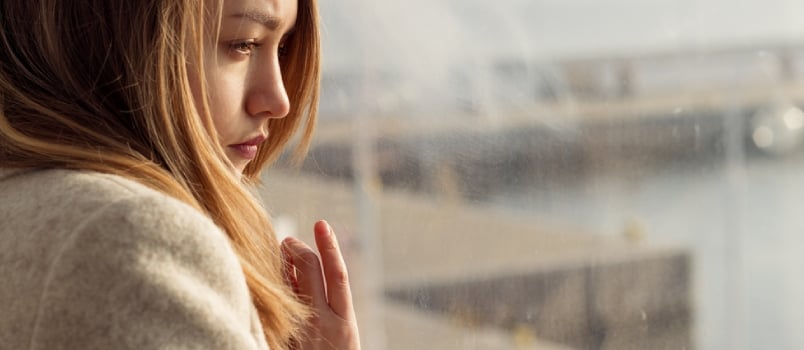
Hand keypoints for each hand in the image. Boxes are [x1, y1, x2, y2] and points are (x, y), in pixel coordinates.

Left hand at [281, 220, 360, 349]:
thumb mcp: (340, 333)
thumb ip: (326, 302)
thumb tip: (303, 266)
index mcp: (344, 323)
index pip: (337, 274)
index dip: (330, 246)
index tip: (322, 223)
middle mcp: (322, 324)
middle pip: (312, 271)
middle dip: (299, 249)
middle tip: (289, 241)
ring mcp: (299, 332)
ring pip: (288, 286)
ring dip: (282, 265)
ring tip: (280, 254)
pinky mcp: (280, 339)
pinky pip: (273, 306)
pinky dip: (272, 288)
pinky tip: (268, 280)